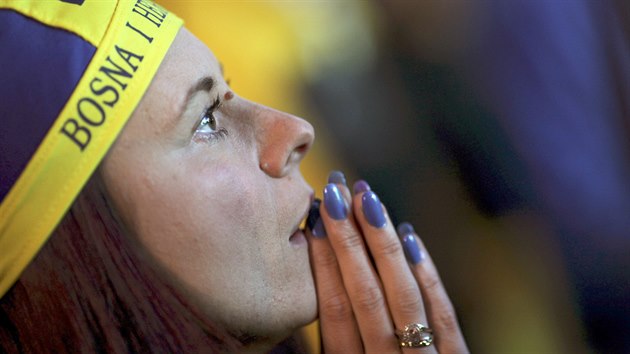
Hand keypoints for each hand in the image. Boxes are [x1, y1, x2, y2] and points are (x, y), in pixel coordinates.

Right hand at [306, 172, 467, 352]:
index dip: (323, 262)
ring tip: (367, 197)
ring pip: (402, 296)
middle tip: (335, 189)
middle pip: (364, 294)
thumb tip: (308, 300)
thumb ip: (327, 348)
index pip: (333, 310)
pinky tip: (409, 235)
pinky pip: (442, 314)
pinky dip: (426, 273)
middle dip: (348, 238)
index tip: (315, 218)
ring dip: (383, 243)